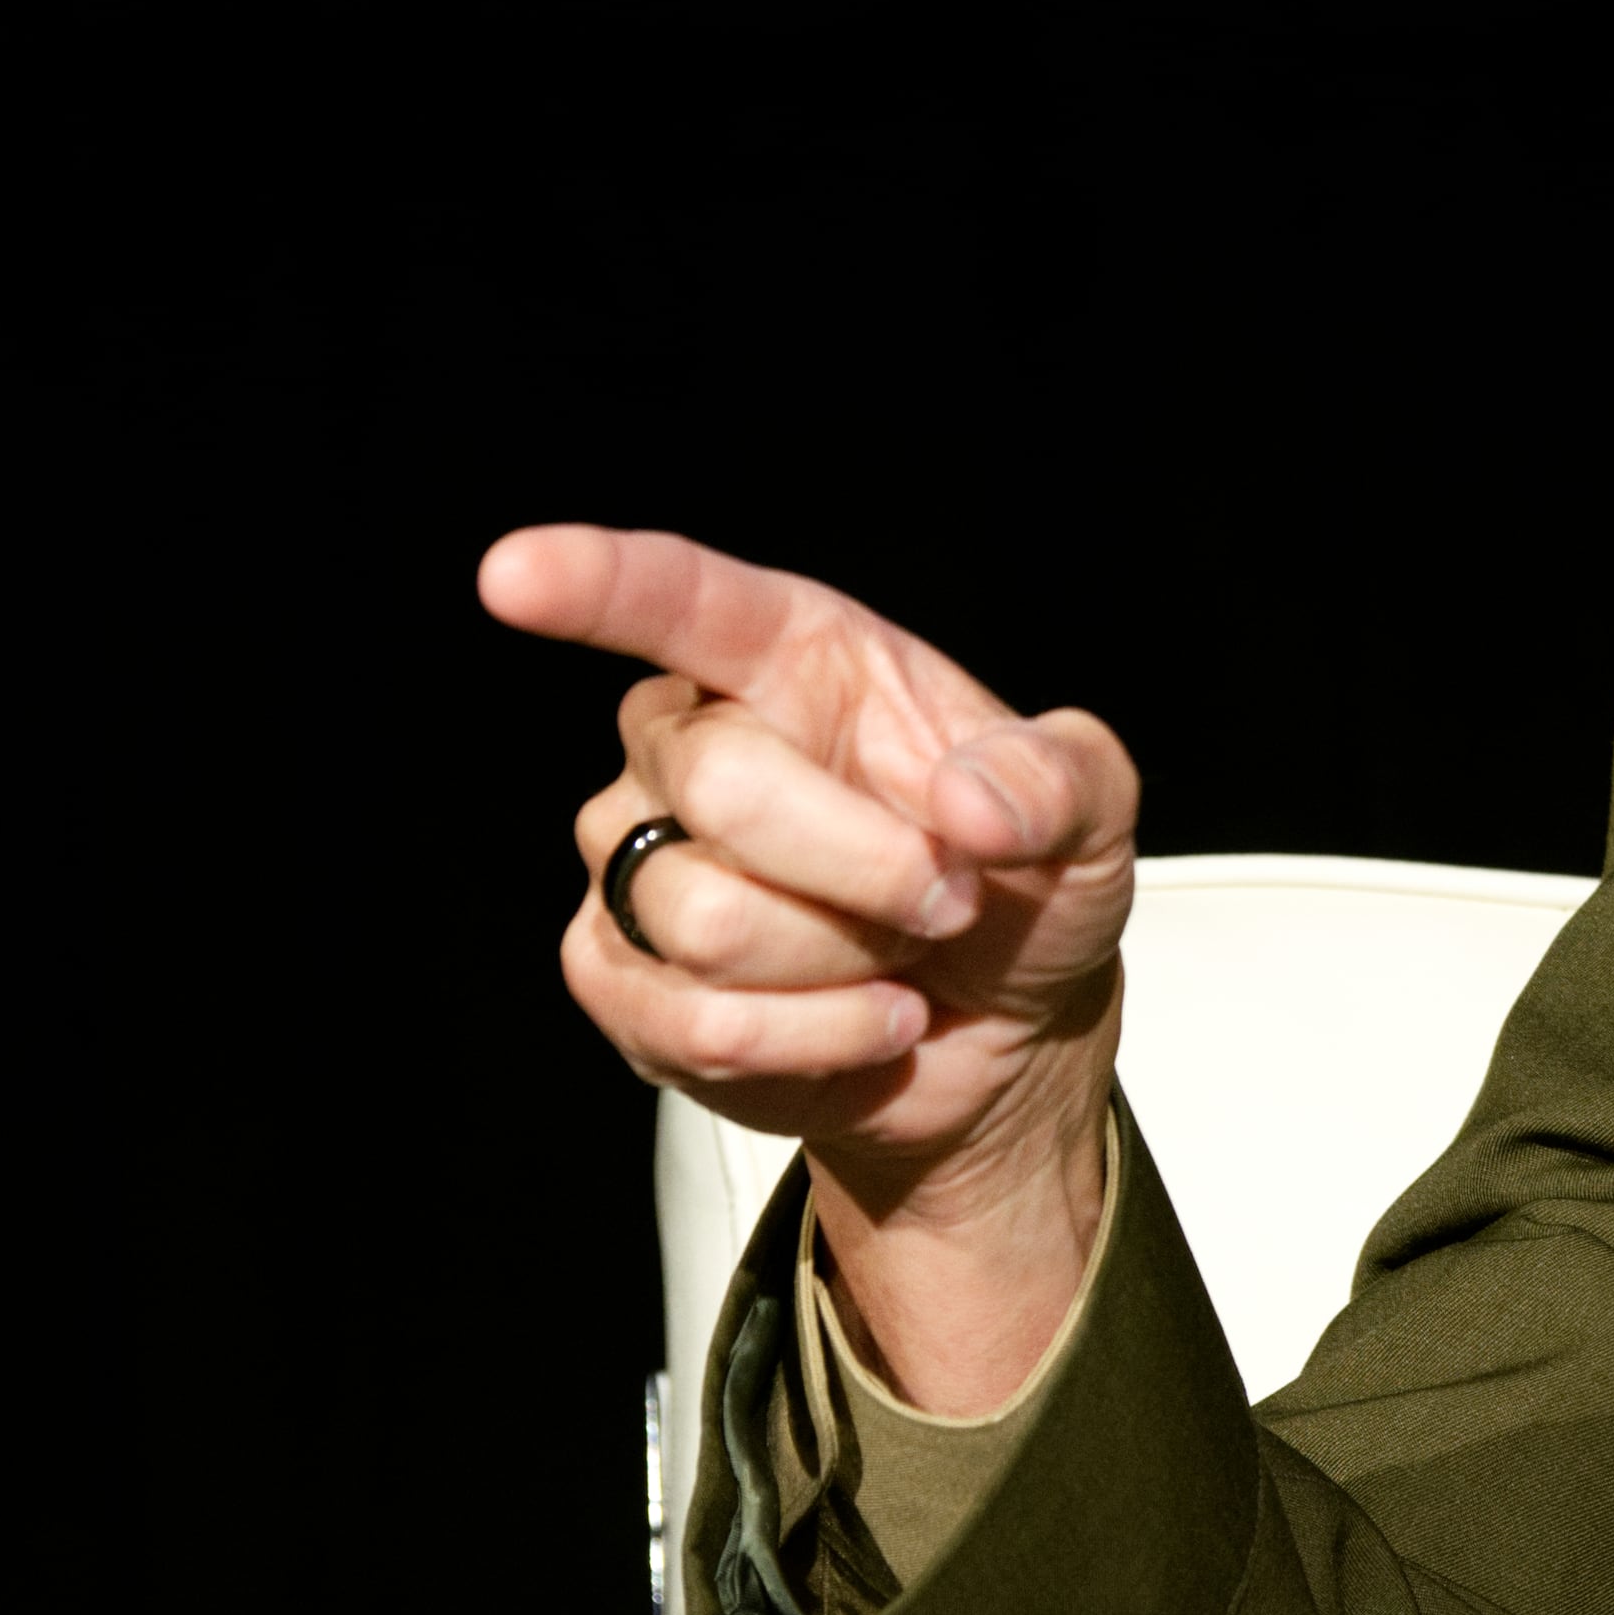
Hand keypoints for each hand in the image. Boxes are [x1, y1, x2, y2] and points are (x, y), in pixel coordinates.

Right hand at [484, 524, 1135, 1410]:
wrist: (1002, 1027)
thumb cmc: (1026, 884)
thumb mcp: (1093, 816)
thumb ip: (1062, 780)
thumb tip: (972, 800)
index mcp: (795, 661)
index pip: (684, 601)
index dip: (599, 582)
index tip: (519, 574)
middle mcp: (692, 745)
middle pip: (723, 787)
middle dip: (870, 866)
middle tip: (947, 894)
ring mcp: (639, 861)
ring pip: (707, 919)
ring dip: (845, 961)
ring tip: (893, 953)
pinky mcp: (617, 977)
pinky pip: (690, 1022)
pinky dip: (810, 1040)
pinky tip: (859, 1021)